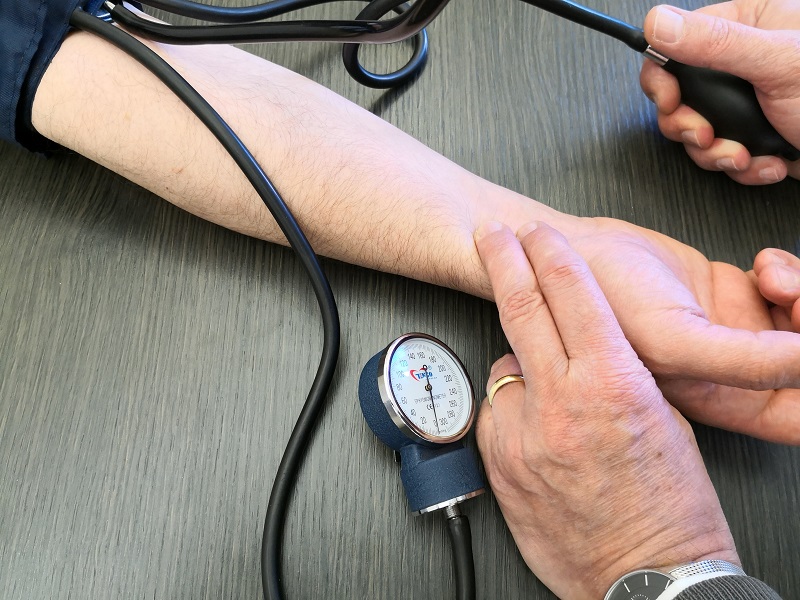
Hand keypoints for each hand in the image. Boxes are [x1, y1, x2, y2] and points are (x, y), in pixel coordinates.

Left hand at [473, 221, 738, 598]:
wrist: (647, 578)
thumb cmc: (669, 506)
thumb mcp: (663, 418)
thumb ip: (615, 372)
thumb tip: (581, 345)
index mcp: (614, 383)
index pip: (572, 294)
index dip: (550, 253)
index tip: (537, 232)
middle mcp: (562, 401)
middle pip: (520, 308)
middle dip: (502, 260)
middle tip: (491, 236)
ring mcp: (524, 433)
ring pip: (504, 364)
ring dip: (519, 361)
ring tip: (548, 389)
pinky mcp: (498, 463)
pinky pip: (495, 411)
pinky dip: (509, 407)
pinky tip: (533, 426)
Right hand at [563, 216, 799, 443]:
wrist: (573, 248)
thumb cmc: (604, 295)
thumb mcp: (674, 340)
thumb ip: (747, 361)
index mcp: (721, 396)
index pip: (795, 417)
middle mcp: (733, 369)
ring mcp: (736, 329)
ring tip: (777, 279)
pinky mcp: (735, 292)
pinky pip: (789, 288)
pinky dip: (789, 274)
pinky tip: (764, 267)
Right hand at [639, 0, 799, 183]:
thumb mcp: (777, 63)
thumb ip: (715, 43)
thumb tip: (659, 23)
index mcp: (749, 27)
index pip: (678, 45)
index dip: (664, 78)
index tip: (671, 100)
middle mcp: (745, 63)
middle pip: (682, 97)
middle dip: (690, 126)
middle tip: (705, 134)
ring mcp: (750, 101)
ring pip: (698, 132)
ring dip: (716, 153)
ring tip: (741, 155)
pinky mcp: (758, 134)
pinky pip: (724, 154)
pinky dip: (741, 168)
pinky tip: (765, 162)